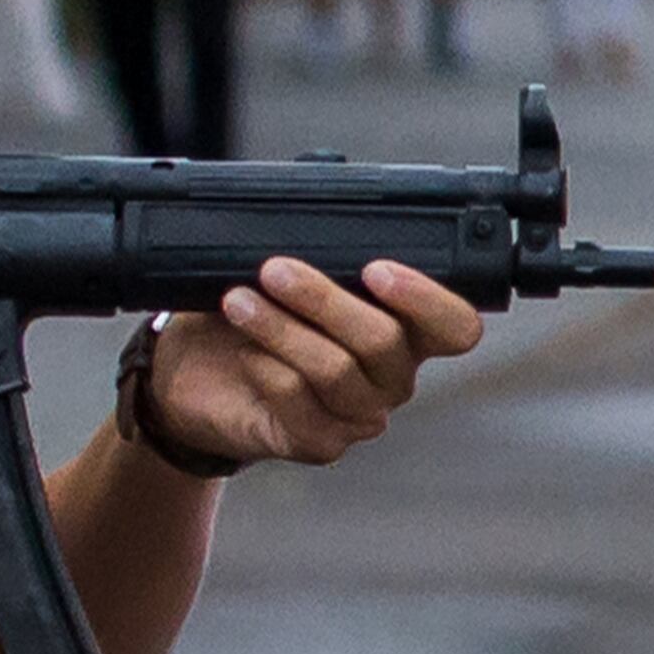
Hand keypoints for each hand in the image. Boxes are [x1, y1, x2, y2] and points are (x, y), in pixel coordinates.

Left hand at [139, 260, 481, 469]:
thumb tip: (309, 212)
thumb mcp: (286, 270)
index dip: (428, 300)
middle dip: (325, 299)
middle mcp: (391, 375)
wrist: (199, 372)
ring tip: (238, 301)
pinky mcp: (319, 442)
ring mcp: (358, 413)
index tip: (377, 269)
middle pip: (385, 342)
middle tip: (275, 269)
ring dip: (283, 329)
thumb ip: (317, 250)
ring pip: (338, 372)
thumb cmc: (254, 311)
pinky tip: (246, 350)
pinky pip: (301, 405)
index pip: (455, 326)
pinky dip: (269, 370)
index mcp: (405, 328)